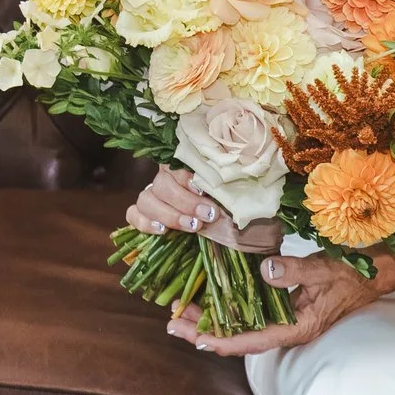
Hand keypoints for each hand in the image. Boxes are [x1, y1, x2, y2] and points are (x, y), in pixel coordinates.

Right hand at [125, 164, 283, 253]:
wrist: (219, 218)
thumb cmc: (232, 201)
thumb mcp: (240, 191)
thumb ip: (242, 189)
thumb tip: (261, 192)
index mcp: (189, 163)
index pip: (179, 162)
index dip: (189, 177)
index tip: (205, 190)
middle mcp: (168, 175)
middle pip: (163, 183)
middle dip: (186, 202)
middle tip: (208, 217)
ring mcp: (154, 193)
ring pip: (147, 198)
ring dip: (170, 214)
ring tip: (192, 227)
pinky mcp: (145, 213)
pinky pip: (134, 213)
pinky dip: (144, 222)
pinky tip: (162, 232)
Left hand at [169, 248, 394, 356]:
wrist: (377, 271)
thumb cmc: (355, 272)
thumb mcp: (327, 269)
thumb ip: (296, 271)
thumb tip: (264, 271)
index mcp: (297, 327)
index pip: (251, 341)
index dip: (220, 339)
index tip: (193, 335)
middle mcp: (287, 327)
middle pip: (238, 336)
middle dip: (205, 330)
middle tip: (171, 321)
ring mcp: (285, 317)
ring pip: (241, 324)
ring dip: (212, 317)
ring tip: (181, 310)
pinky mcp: (285, 304)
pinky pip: (250, 310)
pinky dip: (228, 304)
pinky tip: (211, 295)